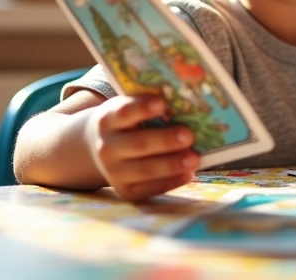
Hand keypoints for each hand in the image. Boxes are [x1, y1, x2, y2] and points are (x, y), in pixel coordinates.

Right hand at [84, 95, 198, 200]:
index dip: (142, 108)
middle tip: (189, 136)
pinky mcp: (125, 191)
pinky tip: (188, 174)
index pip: (124, 113)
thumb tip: (186, 103)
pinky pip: (149, 189)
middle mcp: (106, 147)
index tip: (162, 103)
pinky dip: (170, 182)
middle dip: (165, 140)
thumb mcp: (129, 108)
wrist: (101, 148)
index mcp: (107, 120)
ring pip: (144, 170)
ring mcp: (113, 172)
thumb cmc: (127, 123)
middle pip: (138, 144)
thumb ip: (149, 106)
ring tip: (194, 159)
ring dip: (171, 165)